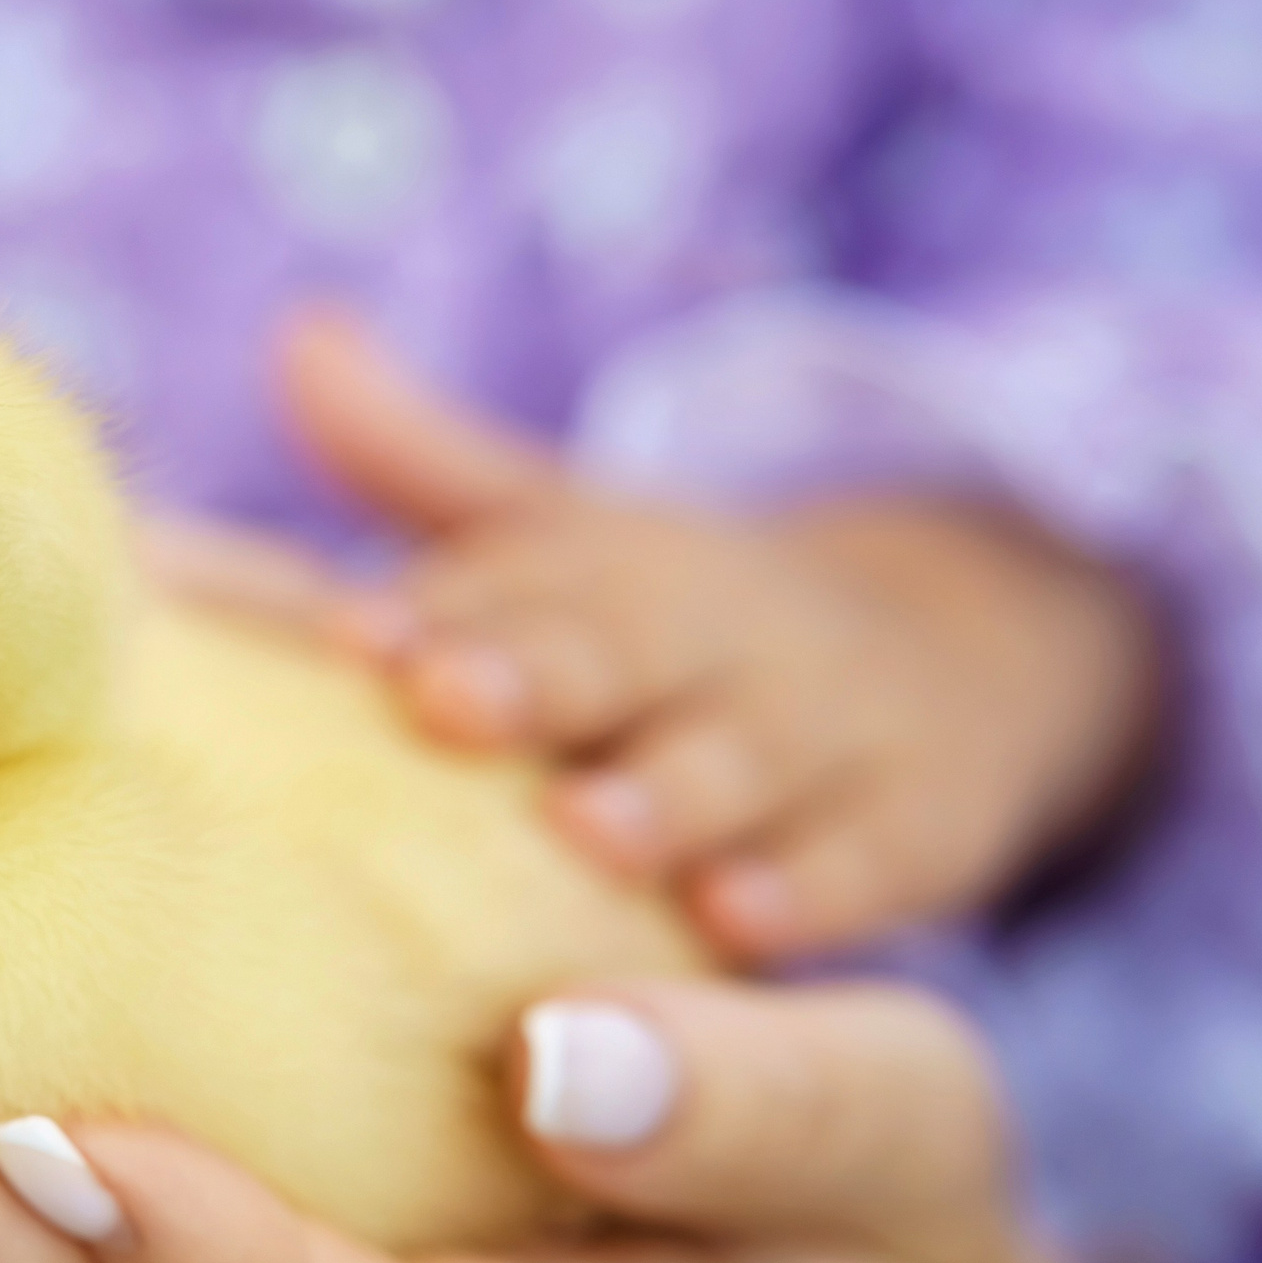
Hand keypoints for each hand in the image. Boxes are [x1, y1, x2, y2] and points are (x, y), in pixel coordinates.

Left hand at [171, 310, 1160, 962]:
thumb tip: (301, 336)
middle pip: (629, 644)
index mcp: (617, 561)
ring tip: (584, 832)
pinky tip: (738, 926)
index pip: (525, 574)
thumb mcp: (569, 534)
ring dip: (667, 794)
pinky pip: (867, 857)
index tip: (354, 636)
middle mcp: (720, 627)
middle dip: (540, 673)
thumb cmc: (676, 625)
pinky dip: (810, 890)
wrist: (960, 648)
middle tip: (445, 702)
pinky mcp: (917, 819)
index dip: (442, 606)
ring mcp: (828, 719)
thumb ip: (424, 459)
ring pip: (745, 757)